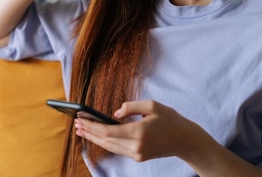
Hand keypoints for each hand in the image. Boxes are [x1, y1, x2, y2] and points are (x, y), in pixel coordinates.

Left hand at [74, 100, 201, 161]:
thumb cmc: (170, 119)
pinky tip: (96, 136)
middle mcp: (136, 146)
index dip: (92, 125)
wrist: (185, 140)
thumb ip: (130, 107)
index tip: (80, 118)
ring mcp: (137, 154)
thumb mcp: (152, 105)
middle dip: (89, 132)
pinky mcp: (138, 157)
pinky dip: (105, 143)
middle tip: (76, 124)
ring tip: (81, 130)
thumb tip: (114, 114)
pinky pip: (117, 149)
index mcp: (139, 132)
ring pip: (109, 147)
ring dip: (94, 138)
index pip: (108, 131)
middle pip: (105, 141)